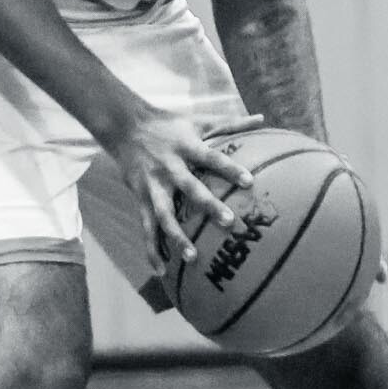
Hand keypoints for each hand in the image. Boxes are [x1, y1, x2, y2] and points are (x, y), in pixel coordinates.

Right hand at [103, 108, 255, 275]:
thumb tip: (263, 117)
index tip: (249, 182)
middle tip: (229, 222)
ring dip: (176, 236)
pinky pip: (146, 228)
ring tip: (191, 257)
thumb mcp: (199, 121)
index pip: (212, 158)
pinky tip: (162, 271)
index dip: (229, 169)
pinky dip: (152, 250)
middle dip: (208, 205)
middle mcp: (169, 167)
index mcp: (186, 147)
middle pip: (190, 188)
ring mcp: (153, 185)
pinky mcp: (141, 198)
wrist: (124, 126)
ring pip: (164, 214)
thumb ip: (231, 123)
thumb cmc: (170, 125)